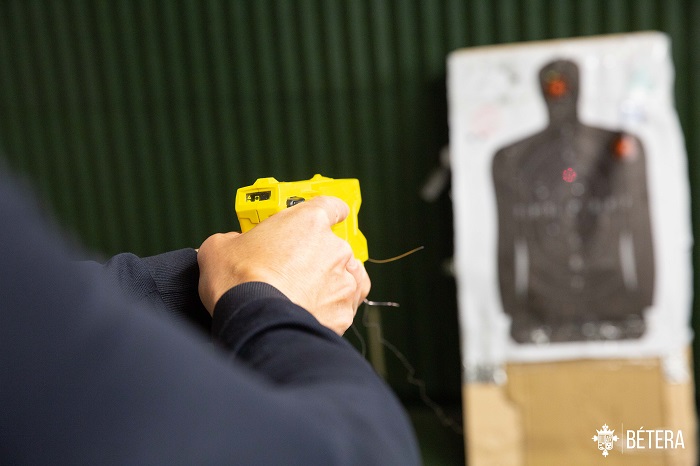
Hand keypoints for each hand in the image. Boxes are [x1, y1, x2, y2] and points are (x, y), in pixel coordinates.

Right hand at [197, 196, 370, 334]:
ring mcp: (344, 281)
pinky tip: (312, 313)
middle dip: (319, 258)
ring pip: (347, 278)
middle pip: (336, 247)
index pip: (333, 206)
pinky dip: (332, 310)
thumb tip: (235, 244)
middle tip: (294, 271)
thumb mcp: (222, 245)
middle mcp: (334, 248)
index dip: (330, 213)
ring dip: (331, 284)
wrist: (253, 320)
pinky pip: (344, 308)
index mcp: (310, 221)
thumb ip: (237, 238)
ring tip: (307, 295)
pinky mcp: (344, 312)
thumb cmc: (237, 279)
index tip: (326, 220)